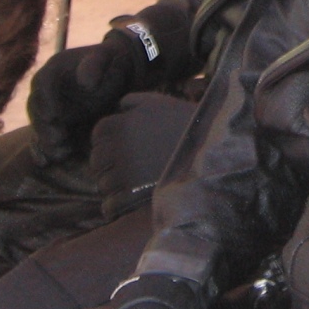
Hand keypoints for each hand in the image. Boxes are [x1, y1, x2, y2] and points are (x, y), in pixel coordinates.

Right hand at [28, 35, 141, 164]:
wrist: (121, 74)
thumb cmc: (112, 61)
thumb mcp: (107, 56)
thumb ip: (95, 64)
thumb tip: (85, 83)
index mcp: (54, 69)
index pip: (42, 83)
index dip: (45, 100)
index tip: (53, 116)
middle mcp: (47, 89)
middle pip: (36, 108)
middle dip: (44, 125)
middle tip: (57, 139)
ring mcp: (52, 107)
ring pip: (41, 125)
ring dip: (47, 140)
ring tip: (62, 152)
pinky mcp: (60, 122)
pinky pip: (49, 135)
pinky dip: (52, 147)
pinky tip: (61, 158)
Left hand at [89, 92, 197, 219]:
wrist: (210, 150)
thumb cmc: (186, 123)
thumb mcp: (160, 102)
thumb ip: (134, 101)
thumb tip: (118, 108)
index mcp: (121, 124)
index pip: (99, 133)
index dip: (108, 140)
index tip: (121, 146)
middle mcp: (118, 147)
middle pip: (97, 160)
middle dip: (108, 164)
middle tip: (126, 167)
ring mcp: (124, 172)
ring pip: (103, 183)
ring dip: (112, 185)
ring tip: (130, 184)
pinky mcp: (133, 195)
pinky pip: (110, 204)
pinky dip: (113, 207)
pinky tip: (123, 204)